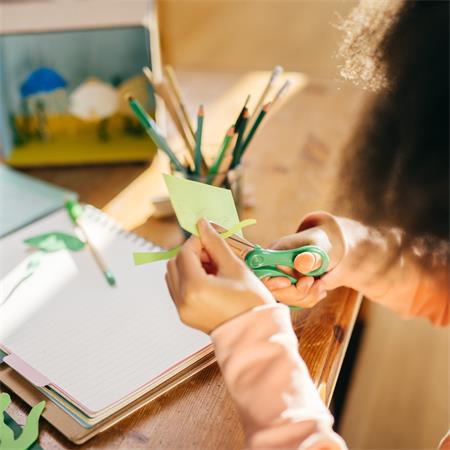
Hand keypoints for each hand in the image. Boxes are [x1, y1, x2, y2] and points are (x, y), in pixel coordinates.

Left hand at [166, 219, 275, 333]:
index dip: (198, 241)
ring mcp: (181, 310)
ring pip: (173, 275)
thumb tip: (202, 224)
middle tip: (214, 256)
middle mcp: (182, 300)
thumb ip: (215, 244)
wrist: (256, 335)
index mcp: (194, 288)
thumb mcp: (235, 267)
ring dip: (189, 265)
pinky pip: (177, 289)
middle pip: (175, 262)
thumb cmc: (251, 302)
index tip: (212, 240)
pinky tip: (210, 280)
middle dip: (192, 253)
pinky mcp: (185, 315)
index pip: (185, 252)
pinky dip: (189, 279)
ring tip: (213, 269)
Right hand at [262, 226, 342, 307]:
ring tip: (321, 283)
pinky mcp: (290, 290)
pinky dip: (310, 299)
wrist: (331, 249)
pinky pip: (297, 302)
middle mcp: (274, 268)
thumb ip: (312, 256)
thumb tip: (301, 263)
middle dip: (296, 291)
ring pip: (287, 299)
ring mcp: (281, 280)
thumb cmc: (323, 243)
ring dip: (307, 296)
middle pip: (274, 291)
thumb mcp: (320, 247)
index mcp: (275, 253)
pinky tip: (320, 287)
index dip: (271, 282)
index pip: (261, 272)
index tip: (287, 282)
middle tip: (313, 281)